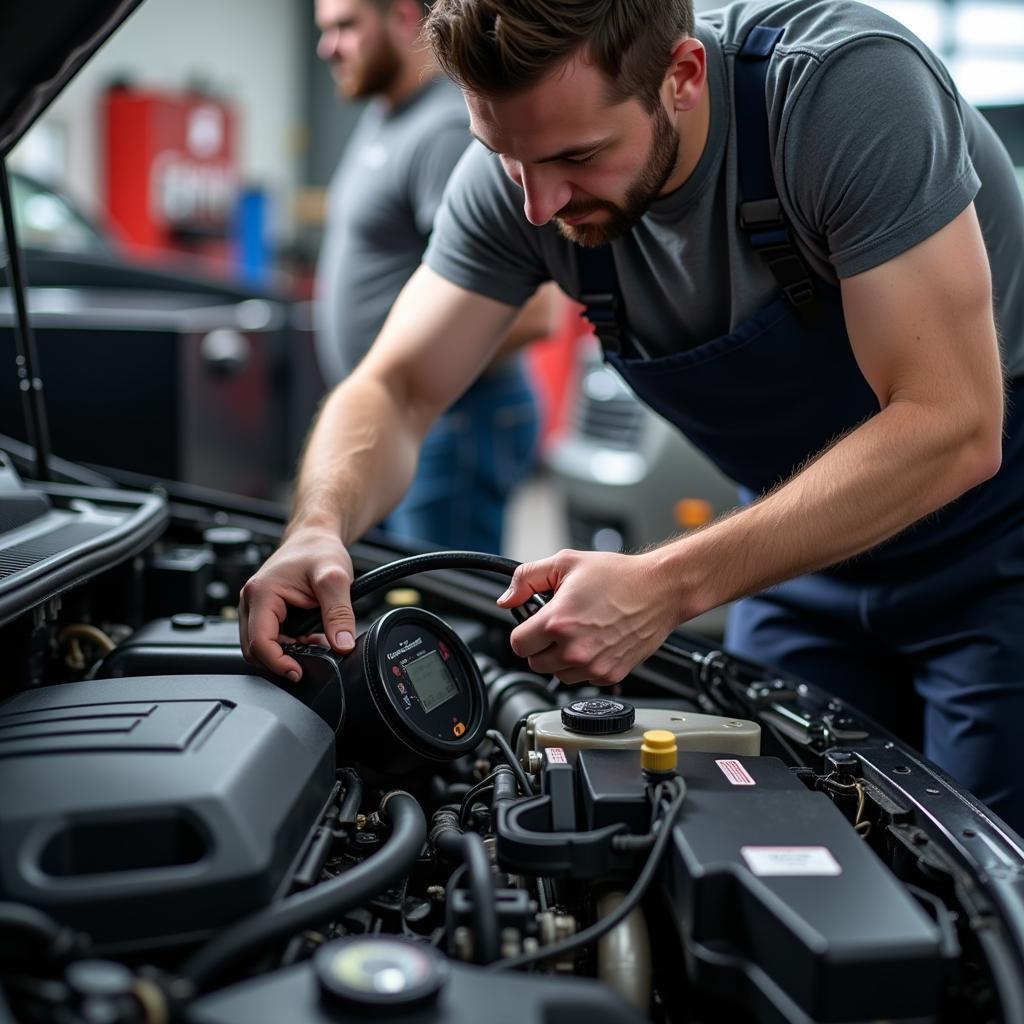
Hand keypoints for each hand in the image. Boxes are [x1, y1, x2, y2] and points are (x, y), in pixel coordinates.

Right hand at [239, 525, 355, 680]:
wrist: (316, 537)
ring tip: (313, 643)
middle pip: (254, 649)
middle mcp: (251, 601)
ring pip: (261, 646)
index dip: (278, 663)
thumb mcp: (335, 579)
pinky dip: (289, 644)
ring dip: (286, 652)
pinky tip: (309, 637)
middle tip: (310, 658)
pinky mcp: (265, 611)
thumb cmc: (319, 549)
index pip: (258, 642)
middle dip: (281, 660)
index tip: (299, 671)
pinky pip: (270, 638)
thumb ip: (339, 613)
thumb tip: (342, 644)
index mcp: (260, 593)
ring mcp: (255, 607)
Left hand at [496, 549, 680, 685]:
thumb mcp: (565, 563)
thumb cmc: (618, 576)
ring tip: (580, 631)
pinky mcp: (609, 675)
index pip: (517, 644)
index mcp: (557, 622)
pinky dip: (583, 664)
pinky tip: (595, 641)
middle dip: (541, 644)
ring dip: (561, 657)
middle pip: (534, 662)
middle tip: (559, 625)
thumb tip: (506, 599)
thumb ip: (526, 578)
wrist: (659, 590)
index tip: (534, 623)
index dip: (524, 630)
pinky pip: (582, 678)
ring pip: (557, 674)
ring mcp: (592, 665)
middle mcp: (573, 649)